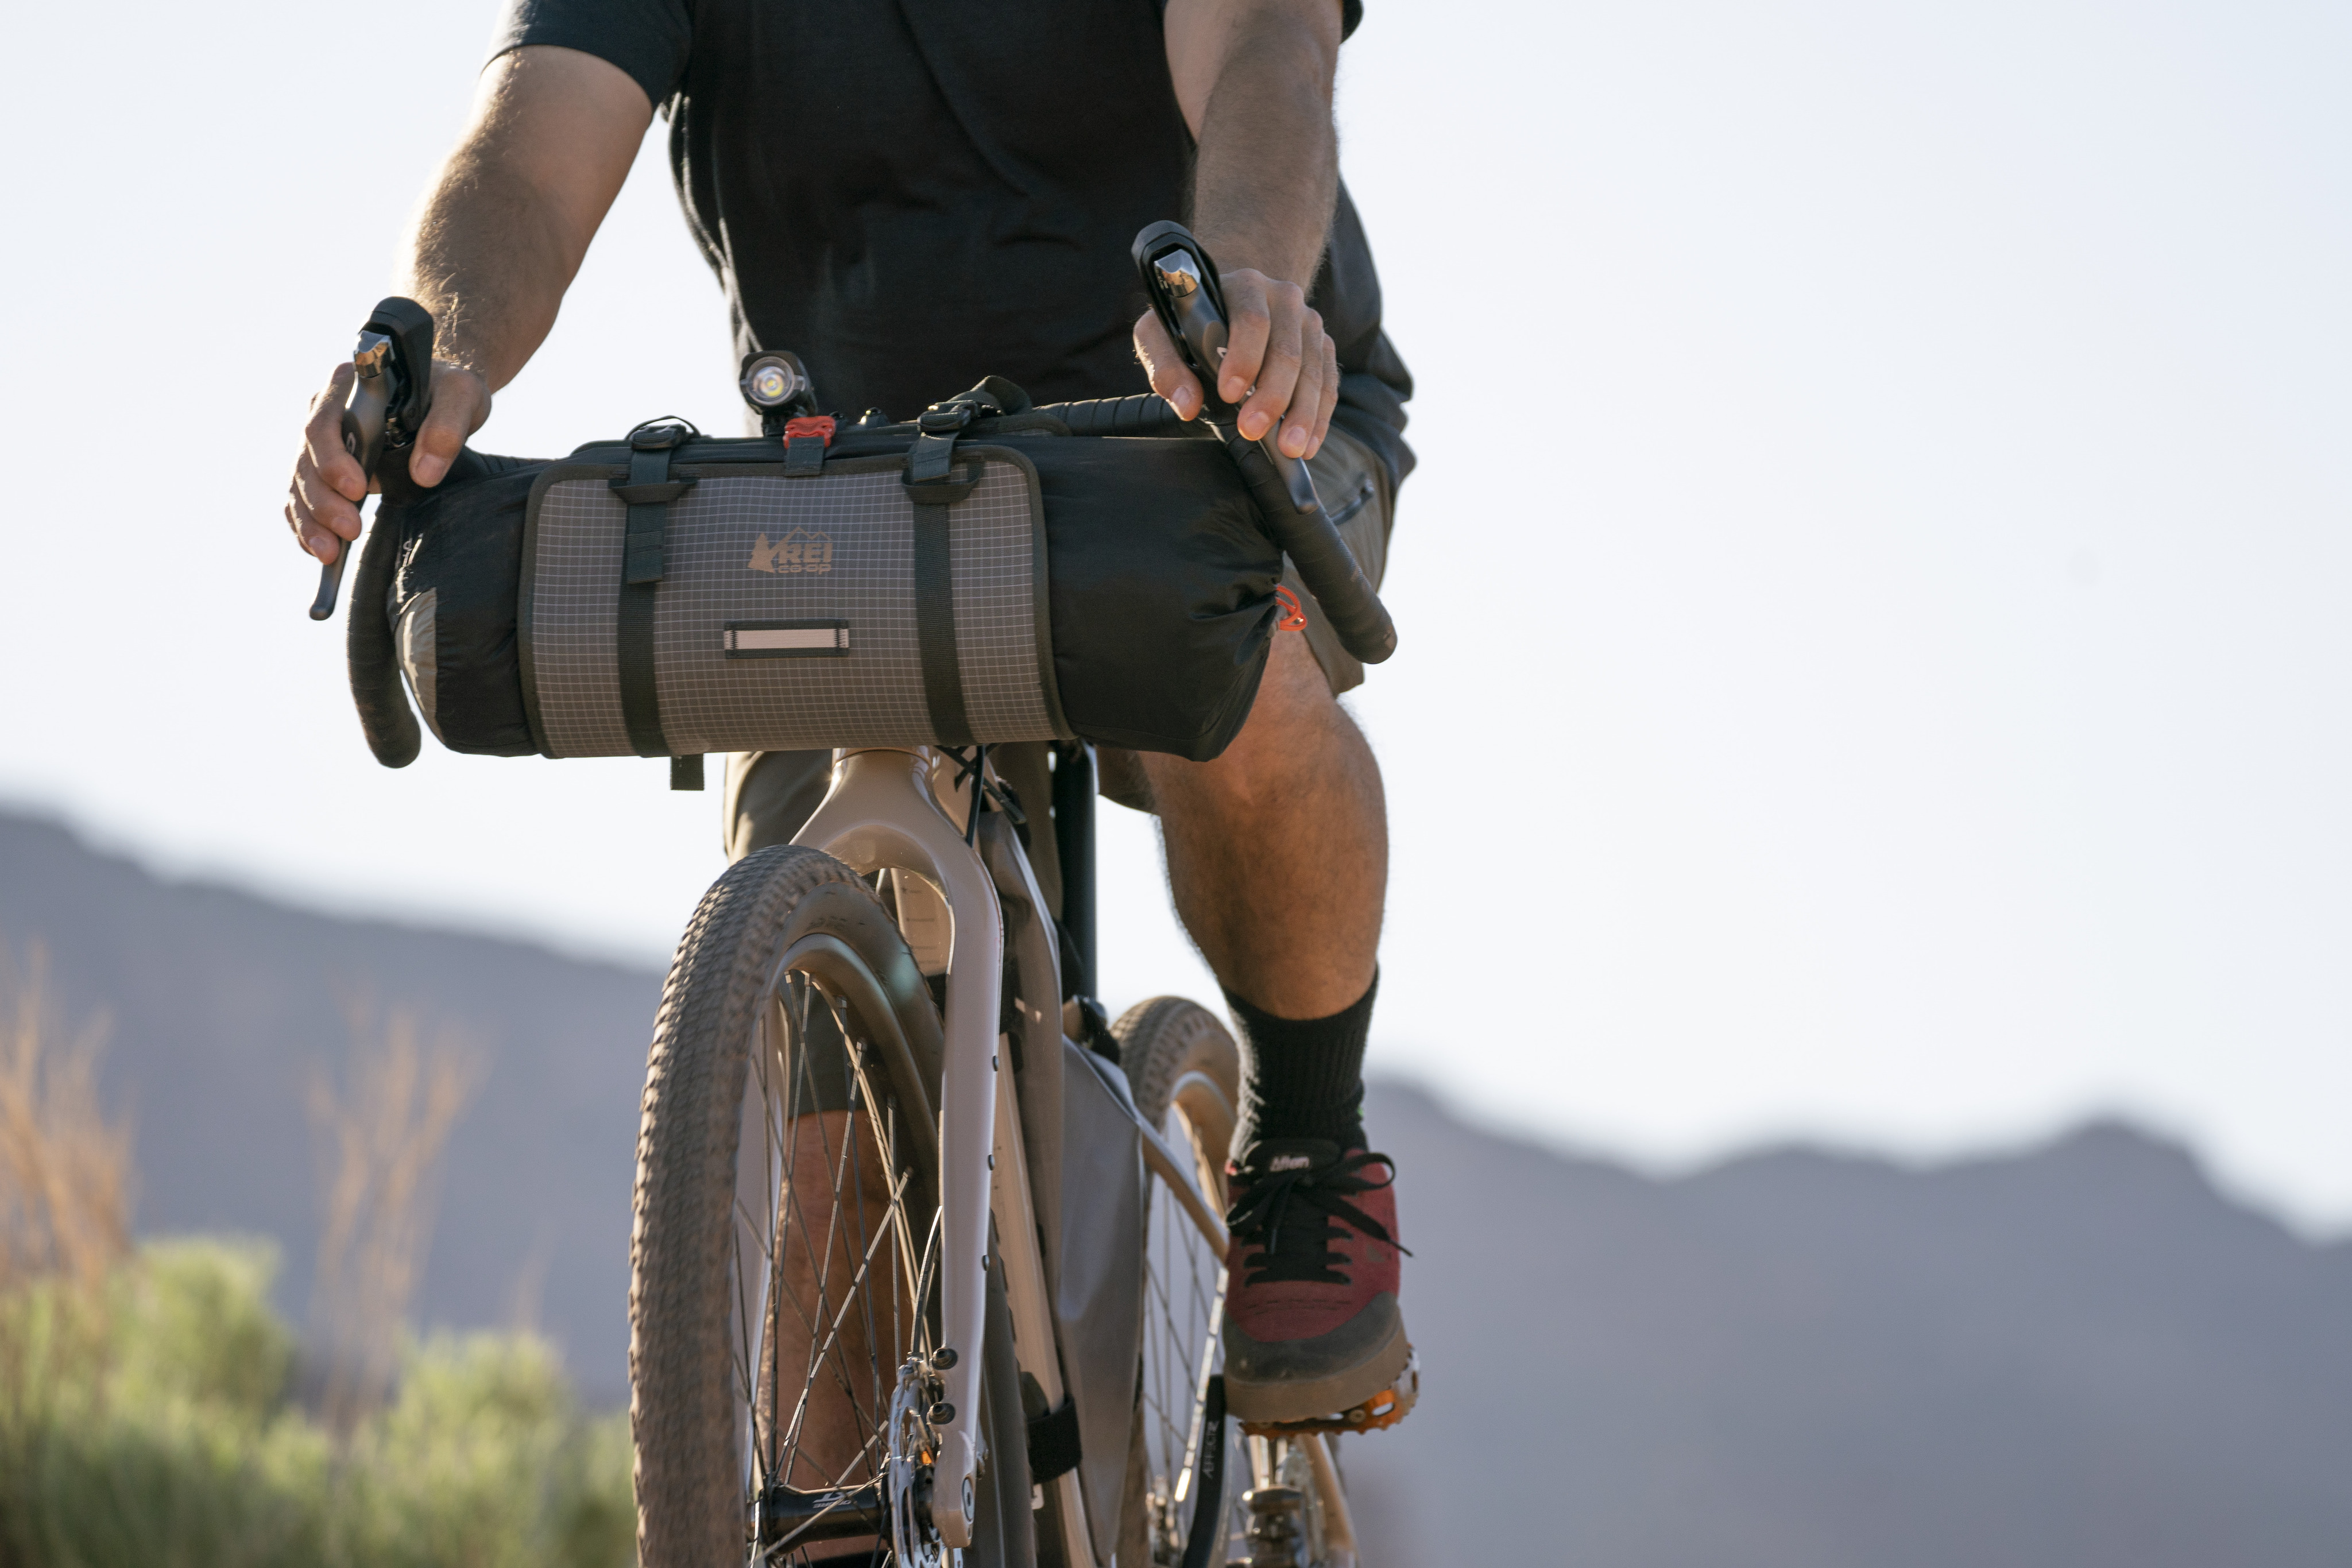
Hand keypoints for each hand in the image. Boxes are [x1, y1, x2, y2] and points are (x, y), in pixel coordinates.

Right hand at [283, 358, 491, 561]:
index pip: (323, 423)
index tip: (358, 489)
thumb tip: (425, 473)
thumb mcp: (460, 395)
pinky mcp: (327, 467)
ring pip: (300, 483)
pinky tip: (319, 549)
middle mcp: (325, 411)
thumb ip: (446, 426)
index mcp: (346, 385)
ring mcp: (323, 441)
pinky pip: (304, 498)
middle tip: (351, 529)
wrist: (443, 393)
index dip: (333, 459)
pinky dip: (308, 525)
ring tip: (329, 552)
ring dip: (312, 520)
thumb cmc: (448, 388)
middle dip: (324, 500)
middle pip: (306, 459)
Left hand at [1134, 267, 1339, 459]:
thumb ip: (1165, 366)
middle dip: (1272, 396)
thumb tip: (1186, 405)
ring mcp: (1308, 322)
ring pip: (1313, 370)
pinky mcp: (1322, 346)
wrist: (1228, 303)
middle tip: (1253, 431)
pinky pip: (1328, 383)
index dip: (1244, 358)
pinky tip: (1309, 444)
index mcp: (1244, 287)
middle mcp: (1283, 298)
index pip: (1252, 320)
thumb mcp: (1161, 334)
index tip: (1229, 395)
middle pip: (1287, 350)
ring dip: (1303, 414)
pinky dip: (1320, 416)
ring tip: (1290, 448)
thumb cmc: (1190, 322)